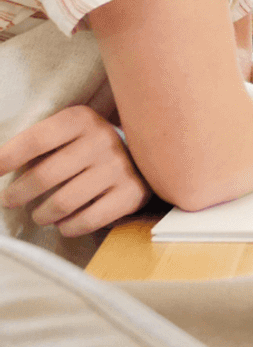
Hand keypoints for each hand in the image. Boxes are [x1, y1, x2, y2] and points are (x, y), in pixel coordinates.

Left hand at [0, 105, 151, 236]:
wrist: (144, 154)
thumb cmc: (88, 147)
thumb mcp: (66, 133)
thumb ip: (36, 146)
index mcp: (81, 119)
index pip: (35, 140)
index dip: (6, 158)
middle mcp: (103, 140)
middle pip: (44, 176)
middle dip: (17, 194)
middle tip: (10, 200)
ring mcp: (120, 168)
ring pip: (63, 203)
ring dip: (42, 214)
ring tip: (40, 214)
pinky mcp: (132, 193)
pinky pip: (87, 220)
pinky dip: (68, 227)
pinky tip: (64, 222)